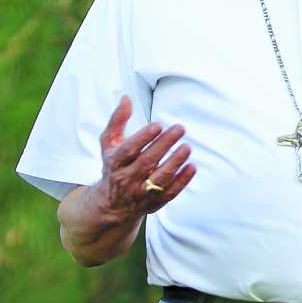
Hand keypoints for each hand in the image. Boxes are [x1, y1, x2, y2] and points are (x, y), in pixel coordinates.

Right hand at [94, 96, 195, 219]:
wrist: (111, 204)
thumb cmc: (114, 165)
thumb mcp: (109, 144)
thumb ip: (117, 121)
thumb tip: (126, 98)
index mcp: (114, 163)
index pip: (128, 150)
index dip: (143, 138)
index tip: (158, 125)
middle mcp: (126, 179)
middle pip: (146, 162)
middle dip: (164, 144)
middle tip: (180, 128)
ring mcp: (140, 192)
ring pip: (159, 178)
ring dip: (175, 162)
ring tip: (187, 147)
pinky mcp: (154, 202)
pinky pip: (170, 192)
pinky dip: (182, 180)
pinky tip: (192, 166)